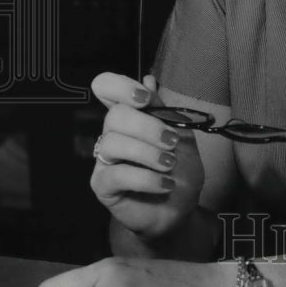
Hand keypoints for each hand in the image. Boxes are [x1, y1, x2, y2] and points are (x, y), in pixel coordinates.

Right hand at [91, 72, 204, 241]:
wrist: (182, 208)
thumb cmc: (180, 169)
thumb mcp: (181, 135)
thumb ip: (164, 110)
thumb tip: (148, 78)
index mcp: (131, 116)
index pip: (106, 87)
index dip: (120, 86)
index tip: (145, 99)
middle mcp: (113, 133)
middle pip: (115, 116)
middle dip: (148, 127)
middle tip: (172, 142)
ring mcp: (105, 159)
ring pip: (113, 143)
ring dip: (148, 153)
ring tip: (170, 166)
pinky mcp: (103, 186)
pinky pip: (117, 174)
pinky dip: (146, 178)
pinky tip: (165, 184)